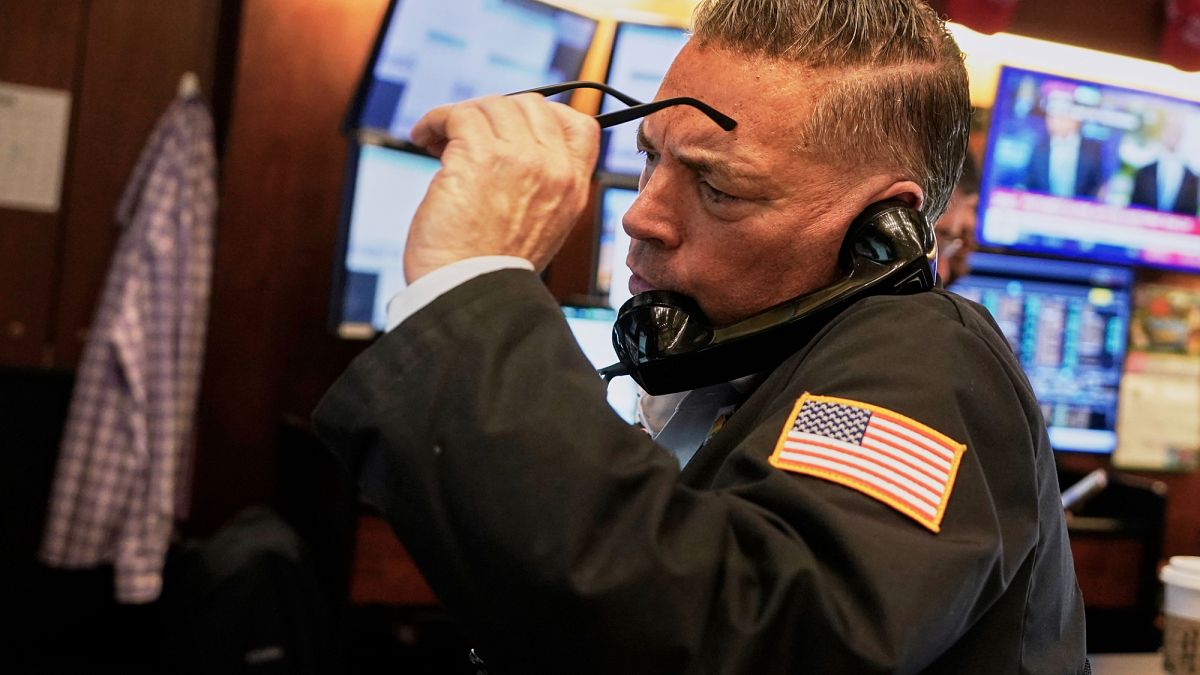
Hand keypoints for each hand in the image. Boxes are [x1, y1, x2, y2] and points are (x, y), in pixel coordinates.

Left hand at [404, 94, 599, 282]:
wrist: (469, 293)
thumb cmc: (490, 271)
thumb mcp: (542, 227)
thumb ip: (539, 187)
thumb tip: (507, 149)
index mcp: (572, 188)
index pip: (579, 125)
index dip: (543, 115)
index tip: (510, 128)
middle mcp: (553, 168)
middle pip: (530, 104)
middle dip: (493, 113)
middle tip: (464, 136)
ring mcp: (519, 159)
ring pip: (492, 105)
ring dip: (459, 117)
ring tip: (438, 141)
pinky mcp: (479, 156)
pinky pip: (457, 114)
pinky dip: (435, 120)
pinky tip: (424, 138)